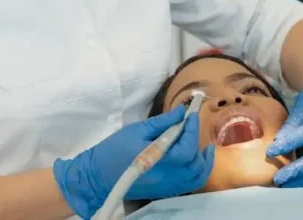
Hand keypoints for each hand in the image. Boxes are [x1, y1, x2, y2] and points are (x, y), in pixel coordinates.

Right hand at [53, 105, 214, 218]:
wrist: (99, 176)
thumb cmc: (115, 149)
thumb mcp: (136, 130)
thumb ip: (162, 122)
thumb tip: (181, 112)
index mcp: (160, 161)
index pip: (186, 147)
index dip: (192, 129)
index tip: (191, 114)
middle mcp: (168, 177)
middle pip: (195, 163)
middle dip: (196, 141)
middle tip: (189, 125)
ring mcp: (169, 187)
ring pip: (197, 176)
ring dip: (203, 160)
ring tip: (201, 144)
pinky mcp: (167, 191)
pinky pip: (190, 183)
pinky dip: (197, 171)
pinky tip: (194, 159)